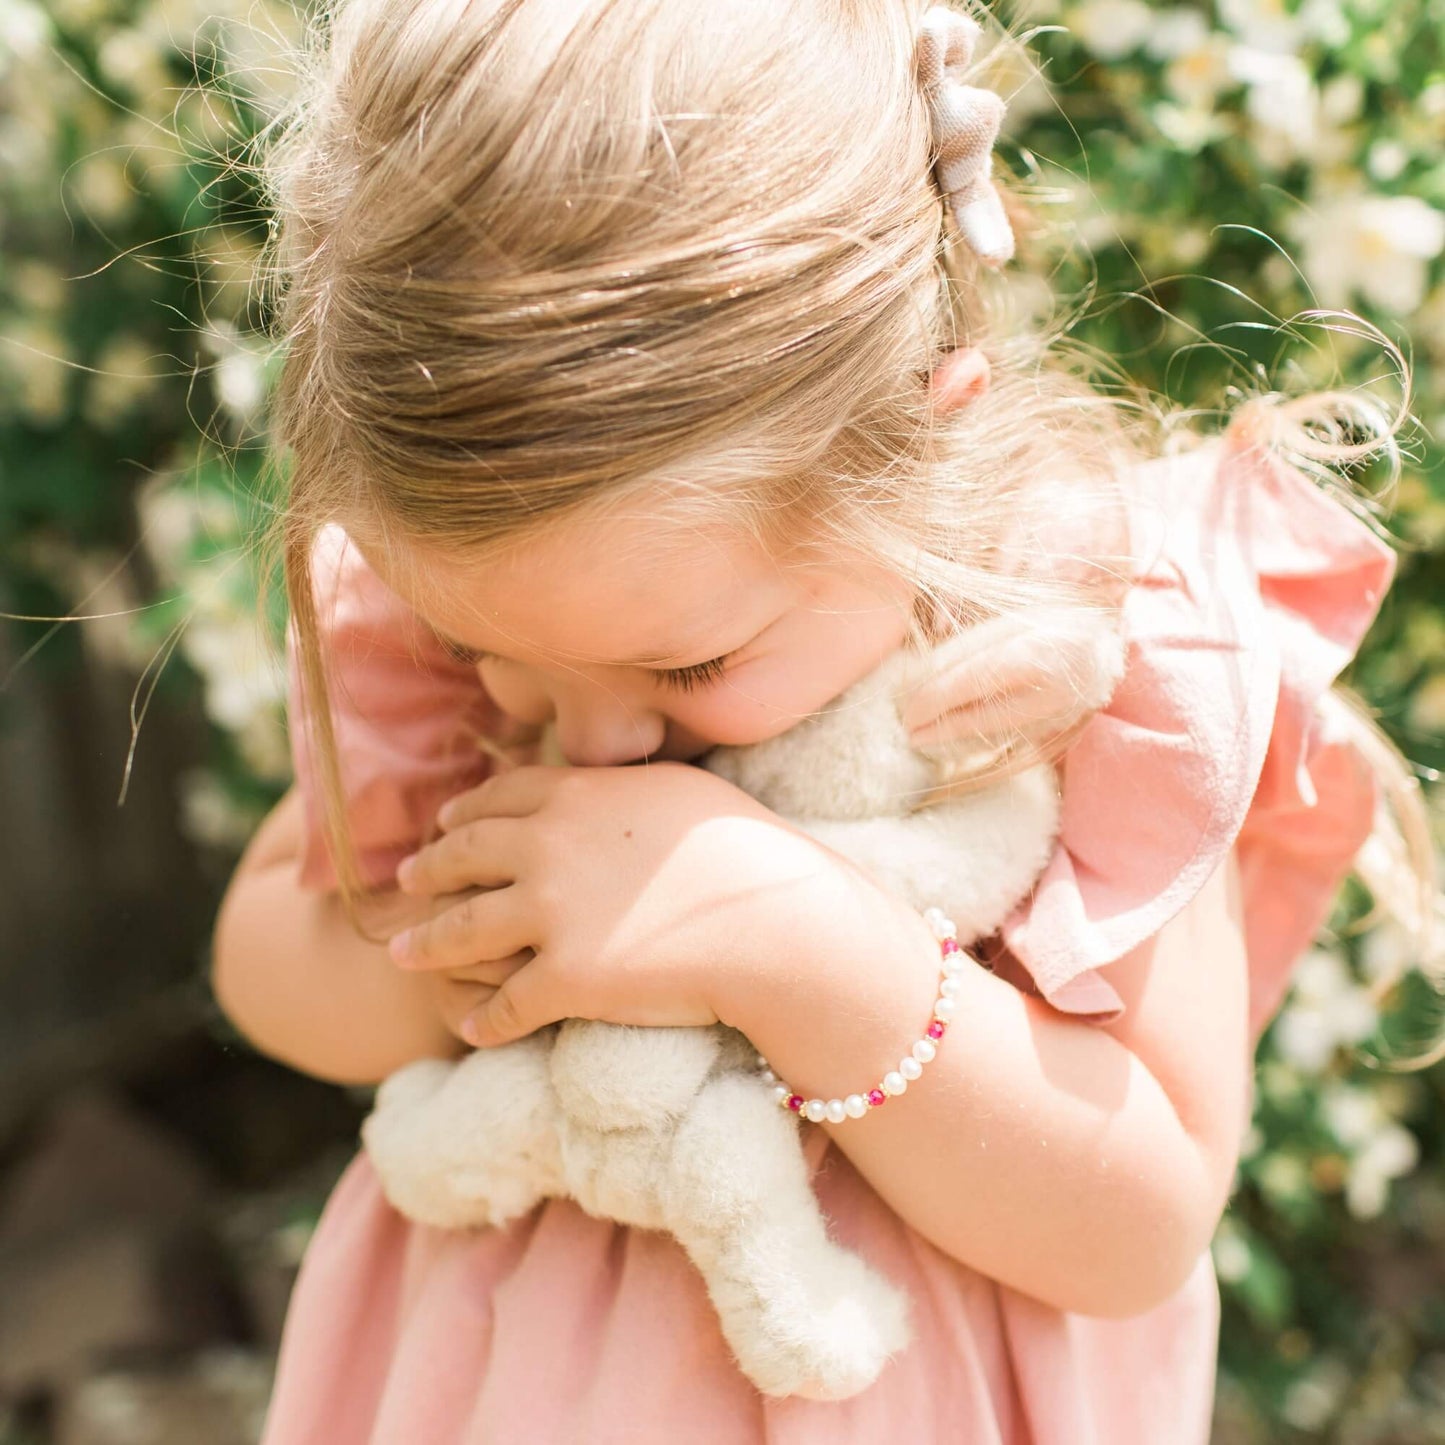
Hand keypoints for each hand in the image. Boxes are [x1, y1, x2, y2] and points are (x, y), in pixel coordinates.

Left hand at [387, 762, 876, 1048]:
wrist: (772, 919)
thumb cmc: (746, 848)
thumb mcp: (678, 790)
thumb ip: (621, 788)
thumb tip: (600, 786)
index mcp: (575, 796)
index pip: (498, 798)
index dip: (463, 812)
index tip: (443, 823)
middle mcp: (547, 848)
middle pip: (464, 857)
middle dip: (428, 870)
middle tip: (405, 880)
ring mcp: (549, 915)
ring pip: (460, 932)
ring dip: (426, 945)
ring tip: (401, 955)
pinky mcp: (563, 980)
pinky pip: (504, 1005)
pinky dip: (483, 1020)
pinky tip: (473, 1030)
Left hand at [900, 607, 1125, 764]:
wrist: (1104, 647)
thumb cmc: (1047, 625)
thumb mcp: (1008, 622)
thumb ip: (967, 648)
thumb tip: (920, 677)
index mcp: (1037, 652)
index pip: (976, 679)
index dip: (937, 698)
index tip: (907, 709)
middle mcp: (1050, 690)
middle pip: (984, 716)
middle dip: (940, 727)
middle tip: (908, 732)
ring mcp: (1056, 716)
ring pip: (993, 735)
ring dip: (952, 741)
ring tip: (920, 740)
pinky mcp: (1055, 732)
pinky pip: (1006, 742)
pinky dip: (973, 744)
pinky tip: (948, 743)